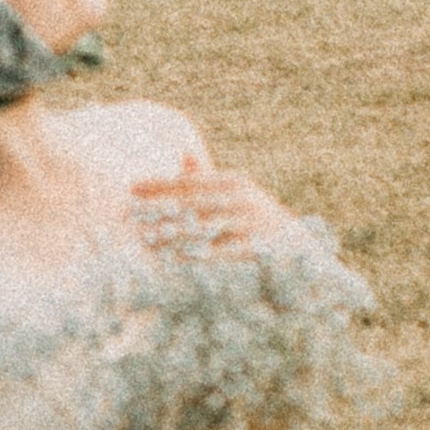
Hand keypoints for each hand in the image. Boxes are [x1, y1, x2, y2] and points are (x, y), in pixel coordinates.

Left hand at [129, 156, 293, 256]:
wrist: (302, 252)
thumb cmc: (262, 224)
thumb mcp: (241, 198)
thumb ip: (211, 186)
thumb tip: (180, 167)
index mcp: (235, 183)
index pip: (189, 182)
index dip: (159, 185)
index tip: (131, 188)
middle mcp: (242, 199)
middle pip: (190, 204)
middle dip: (157, 210)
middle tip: (127, 216)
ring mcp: (250, 224)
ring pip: (200, 229)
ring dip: (169, 235)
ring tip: (142, 240)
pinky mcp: (256, 249)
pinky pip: (218, 255)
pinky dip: (193, 258)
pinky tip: (172, 262)